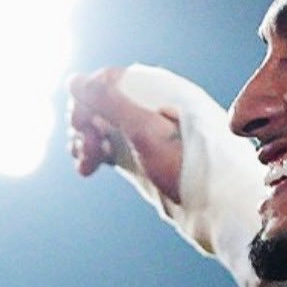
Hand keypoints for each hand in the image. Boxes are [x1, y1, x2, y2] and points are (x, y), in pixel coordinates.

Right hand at [68, 68, 183, 202]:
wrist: (214, 206)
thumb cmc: (187, 164)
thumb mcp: (145, 131)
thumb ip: (109, 103)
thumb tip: (72, 80)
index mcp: (157, 90)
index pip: (108, 79)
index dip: (88, 97)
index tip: (80, 122)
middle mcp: (146, 107)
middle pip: (99, 103)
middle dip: (84, 124)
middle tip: (87, 147)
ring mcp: (140, 132)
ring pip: (97, 126)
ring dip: (83, 141)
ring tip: (88, 163)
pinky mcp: (136, 155)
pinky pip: (104, 145)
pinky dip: (90, 154)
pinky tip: (87, 168)